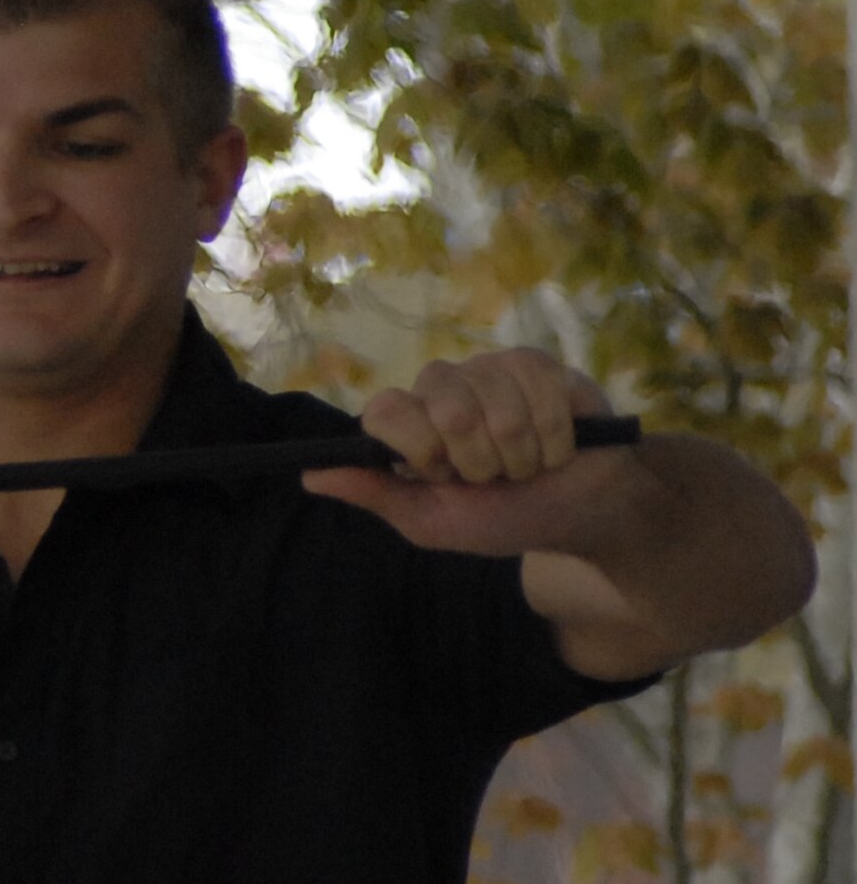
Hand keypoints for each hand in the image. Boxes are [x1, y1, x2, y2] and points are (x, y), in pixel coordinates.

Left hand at [301, 349, 644, 557]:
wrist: (575, 512)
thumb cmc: (500, 516)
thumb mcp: (429, 520)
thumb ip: (374, 493)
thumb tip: (309, 476)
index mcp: (408, 423)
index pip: (385, 411)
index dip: (419, 447)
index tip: (442, 475)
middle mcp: (441, 387)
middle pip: (445, 409)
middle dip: (477, 461)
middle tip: (491, 475)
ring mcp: (488, 369)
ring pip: (498, 408)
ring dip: (520, 455)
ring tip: (524, 464)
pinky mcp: (537, 363)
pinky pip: (541, 397)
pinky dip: (552, 440)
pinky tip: (555, 447)